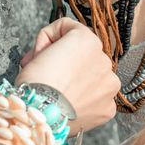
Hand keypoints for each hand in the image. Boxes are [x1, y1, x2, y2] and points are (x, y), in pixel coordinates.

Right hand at [16, 18, 119, 134]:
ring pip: (92, 77)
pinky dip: (85, 101)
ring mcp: (109, 85)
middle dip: (63, 62)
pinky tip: (69, 104)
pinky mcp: (108, 107)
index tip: (38, 54)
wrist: (39, 113)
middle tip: (45, 74)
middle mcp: (104, 59)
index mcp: (88, 40)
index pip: (68, 32)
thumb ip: (53, 45)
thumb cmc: (35, 82)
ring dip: (77, 80)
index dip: (48, 42)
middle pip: (81, 56)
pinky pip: (96, 99)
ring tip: (57, 92)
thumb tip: (52, 53)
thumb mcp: (38, 49)